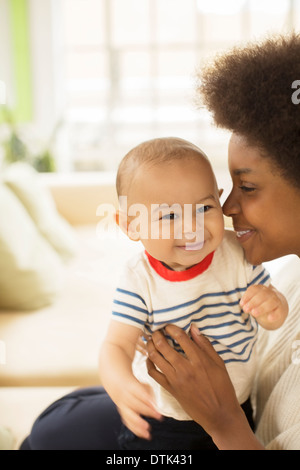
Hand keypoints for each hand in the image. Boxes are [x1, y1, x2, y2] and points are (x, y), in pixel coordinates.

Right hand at [117, 378, 161, 439]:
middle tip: (158, 416)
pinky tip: (143, 435)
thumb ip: (150, 394)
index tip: (157, 406)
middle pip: (135, 405)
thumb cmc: (135, 387)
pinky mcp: (123, 415)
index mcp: (132, 387)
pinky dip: (135, 430)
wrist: (118, 386)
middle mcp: (126, 397)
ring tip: (148, 432)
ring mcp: (123, 407)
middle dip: (147, 411)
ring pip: (129, 417)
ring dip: (139, 425)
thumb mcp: (143, 385)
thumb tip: (156, 405)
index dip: (149, 400)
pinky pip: (128, 423)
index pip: (141, 393)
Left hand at [146, 324, 263, 448]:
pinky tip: (150, 357)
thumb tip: (194, 328)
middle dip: (157, 334)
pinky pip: (154, 374)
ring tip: (151, 340)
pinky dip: (149, 363)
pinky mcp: (171, 389)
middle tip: (156, 330)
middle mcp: (185, 368)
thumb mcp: (219, 364)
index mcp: (199, 360)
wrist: (220, 415)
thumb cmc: (223, 388)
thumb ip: (205, 345)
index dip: (172, 328)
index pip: (180, 337)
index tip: (168, 325)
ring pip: (156, 358)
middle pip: (164, 345)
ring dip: (151, 346)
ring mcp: (176, 379)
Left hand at [240, 284, 287, 329]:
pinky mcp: (282, 310)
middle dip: (253, 302)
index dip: (247, 296)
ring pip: (271, 302)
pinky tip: (270, 318)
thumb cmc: (261, 304)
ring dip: (262, 308)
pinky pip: (279, 311)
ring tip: (254, 313)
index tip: (241, 304)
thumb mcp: (254, 302)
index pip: (254, 289)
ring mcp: (277, 301)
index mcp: (261, 289)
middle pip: (262, 295)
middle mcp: (270, 293)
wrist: (278, 309)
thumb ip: (248, 303)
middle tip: (245, 309)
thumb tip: (243, 306)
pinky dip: (275, 315)